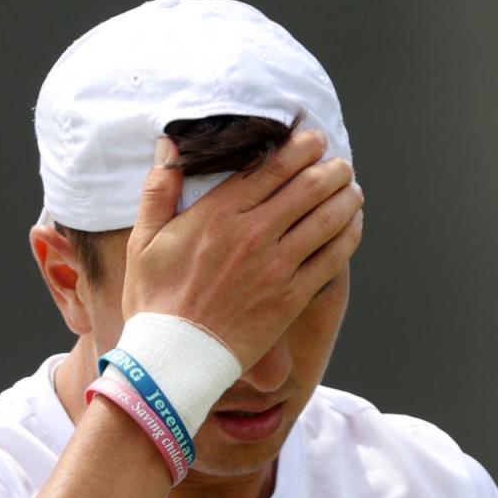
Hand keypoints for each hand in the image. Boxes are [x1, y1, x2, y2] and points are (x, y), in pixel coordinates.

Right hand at [122, 131, 362, 368]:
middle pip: (308, 187)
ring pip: (327, 218)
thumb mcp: (144, 240)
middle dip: (331, 168)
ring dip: (347, 197)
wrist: (174, 358)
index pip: (272, 167)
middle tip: (339, 163)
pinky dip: (349, 235)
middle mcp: (253, 234)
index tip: (314, 140)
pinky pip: (332, 258)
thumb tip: (168, 145)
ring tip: (352, 187)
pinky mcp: (291, 297)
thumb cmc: (156, 300)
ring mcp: (276, 267)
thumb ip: (158, 189)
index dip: (301, 147)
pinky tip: (353, 224)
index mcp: (218, 215)